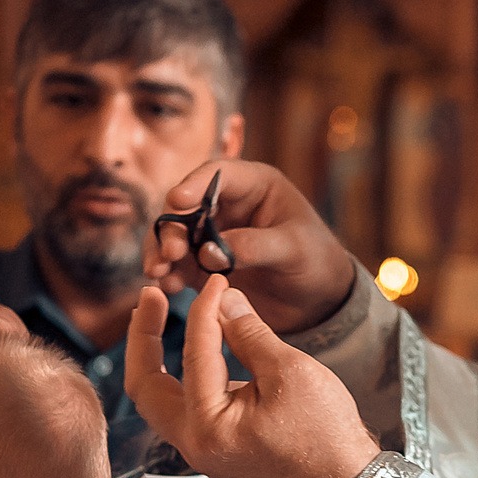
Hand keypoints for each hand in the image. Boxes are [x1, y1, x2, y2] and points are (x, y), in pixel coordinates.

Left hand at [125, 278, 379, 477]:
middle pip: (144, 385)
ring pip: (157, 398)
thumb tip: (224, 300)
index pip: (193, 353)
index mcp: (209, 427)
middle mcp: (193, 444)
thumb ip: (250, 333)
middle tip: (151, 295)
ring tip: (158, 314)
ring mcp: (199, 449)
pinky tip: (193, 346)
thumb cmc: (324, 432)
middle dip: (143, 335)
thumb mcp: (290, 371)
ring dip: (153, 356)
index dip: (204, 310)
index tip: (217, 282)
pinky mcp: (211, 447)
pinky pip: (179, 407)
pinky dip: (177, 373)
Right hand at [144, 160, 355, 333]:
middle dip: (172, 228)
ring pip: (175, 237)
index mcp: (254, 186)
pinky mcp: (204, 266)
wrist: (319, 302)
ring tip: (157, 273)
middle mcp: (228, 206)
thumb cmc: (317, 262)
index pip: (217, 174)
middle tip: (170, 254)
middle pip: (186, 207)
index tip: (177, 200)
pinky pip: (178, 266)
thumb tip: (208, 253)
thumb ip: (253, 246)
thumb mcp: (294, 249)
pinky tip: (166, 288)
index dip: (194, 184)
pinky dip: (168, 275)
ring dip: (160, 253)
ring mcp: (212, 236)